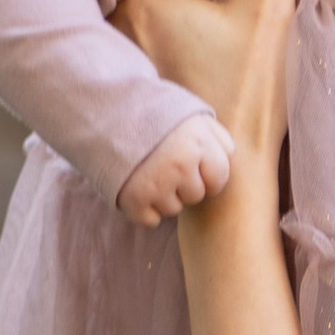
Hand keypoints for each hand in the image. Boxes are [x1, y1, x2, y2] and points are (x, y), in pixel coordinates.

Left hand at [115, 0, 300, 184]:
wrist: (228, 181)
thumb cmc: (247, 97)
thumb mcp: (268, 15)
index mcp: (143, 0)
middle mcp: (117, 23)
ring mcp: (116, 56)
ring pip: (131, 2)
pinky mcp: (126, 81)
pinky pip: (131, 34)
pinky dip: (148, 23)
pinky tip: (177, 22)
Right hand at [117, 110, 233, 225]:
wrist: (104, 114)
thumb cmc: (154, 115)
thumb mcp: (192, 115)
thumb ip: (217, 135)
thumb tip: (230, 157)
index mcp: (198, 144)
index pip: (219, 179)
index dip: (206, 173)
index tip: (192, 164)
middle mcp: (180, 167)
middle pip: (196, 196)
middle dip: (184, 184)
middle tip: (164, 164)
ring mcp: (156, 186)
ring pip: (174, 209)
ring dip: (163, 196)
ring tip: (147, 170)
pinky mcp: (134, 201)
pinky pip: (151, 220)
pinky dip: (143, 208)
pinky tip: (136, 185)